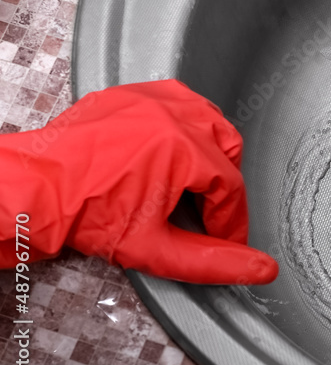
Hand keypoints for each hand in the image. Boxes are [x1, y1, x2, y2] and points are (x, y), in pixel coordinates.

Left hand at [2, 79, 277, 284]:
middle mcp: (174, 114)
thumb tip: (261, 269)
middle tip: (208, 212)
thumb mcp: (156, 249)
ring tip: (193, 181)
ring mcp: (153, 99)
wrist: (35, 192)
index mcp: (184, 148)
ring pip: (209, 119)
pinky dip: (185, 124)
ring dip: (210, 150)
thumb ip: (213, 262)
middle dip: (223, 183)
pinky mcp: (133, 94)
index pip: (231, 187)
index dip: (232, 220)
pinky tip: (172, 149)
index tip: (225, 238)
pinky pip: (179, 102)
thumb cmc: (86, 217)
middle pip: (228, 149)